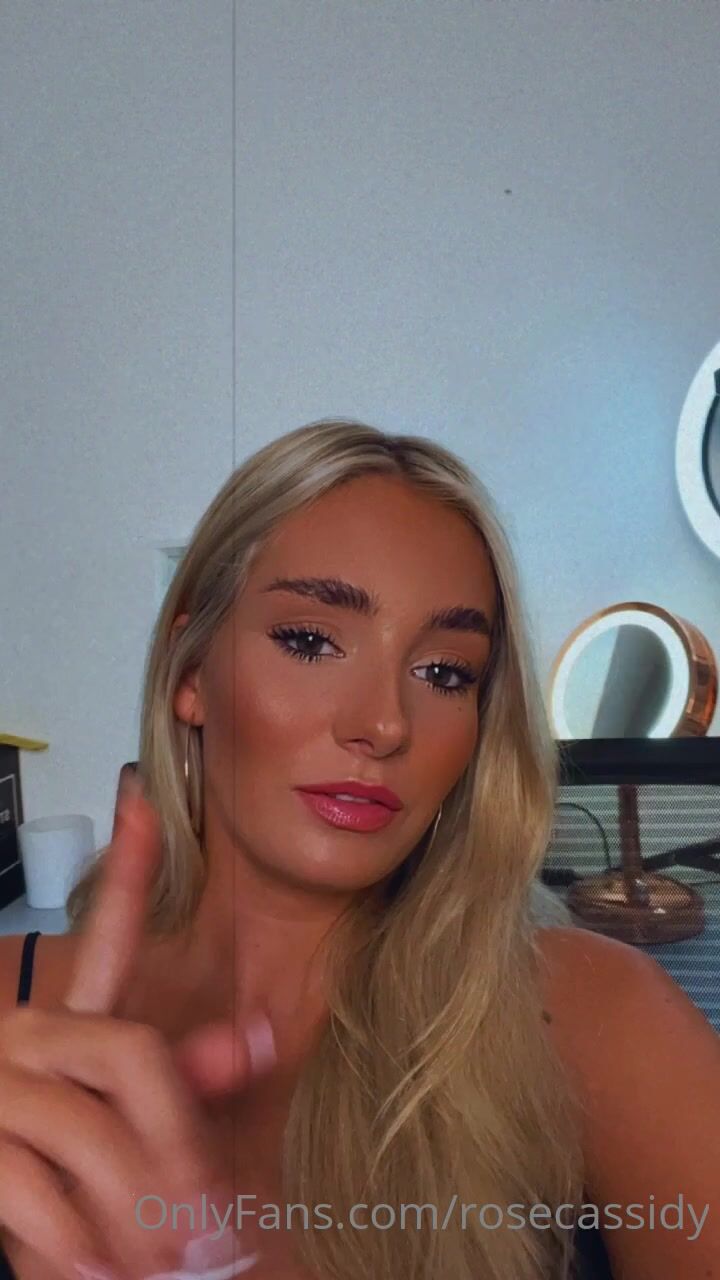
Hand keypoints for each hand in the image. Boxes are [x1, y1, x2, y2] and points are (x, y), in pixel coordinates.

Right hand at [0, 773, 274, 1279]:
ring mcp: (1, 1086)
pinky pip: (34, 1196)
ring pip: (93, 1134)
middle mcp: (35, 1033)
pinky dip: (74, 1247)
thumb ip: (189, 1074)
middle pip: (134, 1056)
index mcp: (78, 1016)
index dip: (125, 868)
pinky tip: (99, 1273)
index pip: (107, 932)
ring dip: (139, 1210)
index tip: (140, 799)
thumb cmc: (78, 1154)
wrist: (10, 1196)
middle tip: (209, 1215)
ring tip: (168, 1261)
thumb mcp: (131, 1115)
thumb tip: (260, 1036)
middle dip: (179, 1138)